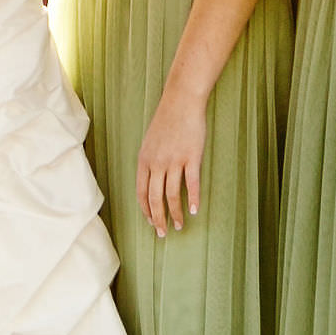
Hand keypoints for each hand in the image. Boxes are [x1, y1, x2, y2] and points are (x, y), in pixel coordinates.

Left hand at [136, 94, 206, 235]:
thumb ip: (150, 162)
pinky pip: (192, 183)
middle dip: (158, 219)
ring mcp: (174, 160)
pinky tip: (194, 210)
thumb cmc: (166, 121)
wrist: (181, 101)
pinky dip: (193, 199)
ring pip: (173, 195)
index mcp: (144, 160)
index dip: (146, 210)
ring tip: (180, 226)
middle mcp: (157, 163)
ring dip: (175, 214)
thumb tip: (150, 181)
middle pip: (155, 198)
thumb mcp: (150, 142)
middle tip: (163, 233)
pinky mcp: (191, 157)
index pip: (141, 192)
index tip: (151, 222)